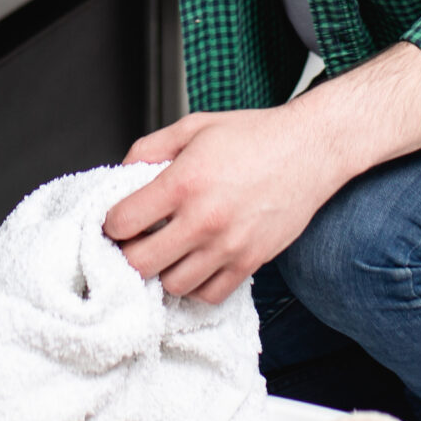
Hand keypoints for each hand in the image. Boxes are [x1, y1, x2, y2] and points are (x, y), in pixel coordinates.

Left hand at [102, 107, 348, 304]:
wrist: (310, 149)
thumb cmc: (255, 135)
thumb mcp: (194, 126)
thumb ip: (151, 147)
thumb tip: (123, 173)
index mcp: (184, 182)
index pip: (123, 223)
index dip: (111, 224)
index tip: (117, 220)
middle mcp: (204, 219)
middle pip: (140, 264)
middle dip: (128, 254)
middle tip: (134, 241)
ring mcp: (228, 246)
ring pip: (172, 285)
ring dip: (162, 271)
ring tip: (167, 251)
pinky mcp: (250, 262)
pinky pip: (209, 295)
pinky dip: (195, 285)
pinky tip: (194, 263)